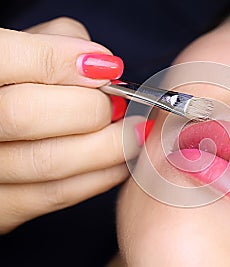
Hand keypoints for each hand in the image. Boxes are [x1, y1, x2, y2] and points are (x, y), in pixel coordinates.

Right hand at [0, 17, 146, 233]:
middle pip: (26, 115)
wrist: (0, 131)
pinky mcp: (1, 208)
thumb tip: (102, 65)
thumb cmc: (17, 85)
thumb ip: (57, 42)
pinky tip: (119, 160)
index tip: (106, 69)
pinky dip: (100, 176)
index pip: (10, 60)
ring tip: (133, 132)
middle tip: (118, 105)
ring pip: (48, 161)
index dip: (63, 61)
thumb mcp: (27, 46)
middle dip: (90, 108)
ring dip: (106, 146)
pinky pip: (56, 195)